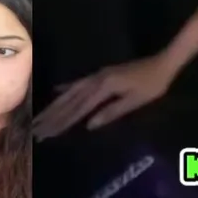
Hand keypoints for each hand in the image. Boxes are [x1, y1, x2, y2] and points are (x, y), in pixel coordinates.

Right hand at [32, 55, 174, 140]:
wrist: (162, 62)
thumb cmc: (152, 85)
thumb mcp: (135, 101)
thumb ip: (112, 112)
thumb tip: (89, 125)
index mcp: (104, 88)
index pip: (78, 110)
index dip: (61, 123)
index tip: (45, 134)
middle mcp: (96, 80)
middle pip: (70, 101)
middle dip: (51, 116)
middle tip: (34, 129)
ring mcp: (97, 76)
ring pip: (71, 92)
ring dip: (54, 105)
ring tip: (39, 116)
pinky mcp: (102, 74)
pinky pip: (78, 83)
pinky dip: (66, 88)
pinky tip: (56, 92)